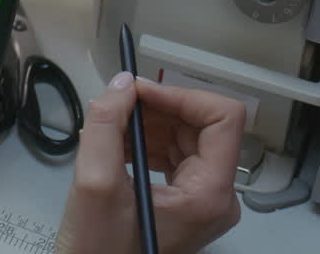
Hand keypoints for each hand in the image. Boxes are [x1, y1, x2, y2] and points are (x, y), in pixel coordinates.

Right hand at [57, 73, 244, 253]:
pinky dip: (146, 142)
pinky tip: (116, 147)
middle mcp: (218, 196)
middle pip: (204, 125)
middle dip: (159, 109)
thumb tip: (121, 84)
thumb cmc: (99, 250)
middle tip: (117, 106)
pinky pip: (175, 154)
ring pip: (187, 136)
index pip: (224, 117)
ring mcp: (204, 200)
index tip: (141, 92)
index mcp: (210, 194)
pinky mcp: (188, 201)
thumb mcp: (95, 183)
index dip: (182, 95)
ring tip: (110, 130)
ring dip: (148, 124)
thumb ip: (106, 126)